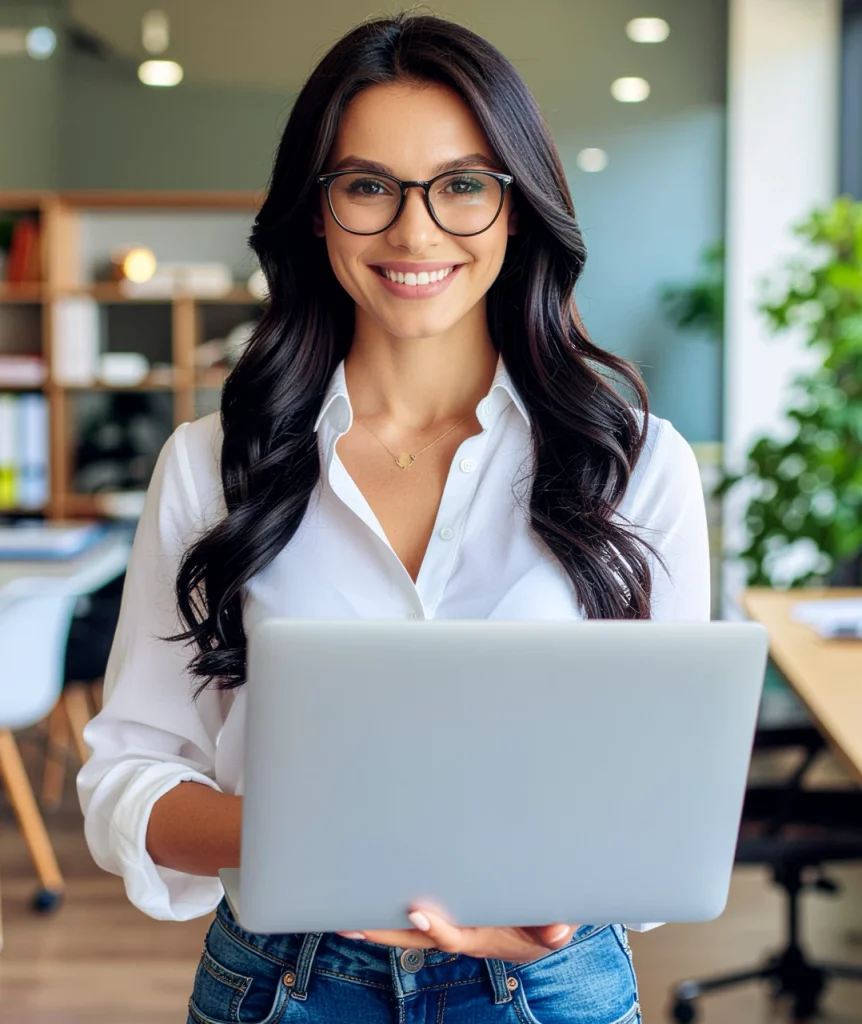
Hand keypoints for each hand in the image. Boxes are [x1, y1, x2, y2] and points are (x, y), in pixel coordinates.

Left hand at [338, 904, 578, 962]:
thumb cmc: (546, 920)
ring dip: (379, 923)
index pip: (456, 936)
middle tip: (352, 922)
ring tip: (345, 914)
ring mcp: (454, 927)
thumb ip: (556, 926)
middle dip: (385, 932)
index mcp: (486, 937)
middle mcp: (463, 936)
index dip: (436, 928)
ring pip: (410, 930)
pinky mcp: (450, 915)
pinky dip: (392, 914)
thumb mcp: (557, 925)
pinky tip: (368, 900)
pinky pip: (416, 918)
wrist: (545, 927)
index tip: (417, 912)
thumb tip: (554, 931)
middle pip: (417, 938)